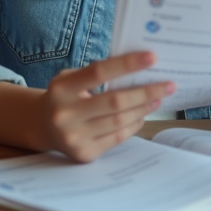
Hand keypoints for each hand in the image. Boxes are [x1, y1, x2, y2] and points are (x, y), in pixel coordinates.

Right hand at [38, 52, 174, 161]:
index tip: (152, 57)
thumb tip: (139, 66)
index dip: (127, 64)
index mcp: (61, 88)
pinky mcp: (84, 154)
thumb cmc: (64, 96)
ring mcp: (74, 137)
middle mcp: (65, 114)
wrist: (42, 126)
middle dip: (146, 92)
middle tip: (168, 84)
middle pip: (115, 101)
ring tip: (159, 98)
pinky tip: (143, 114)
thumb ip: (97, 73)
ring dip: (144, 108)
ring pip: (119, 121)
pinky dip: (134, 124)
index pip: (99, 72)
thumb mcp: (70, 79)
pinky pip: (117, 137)